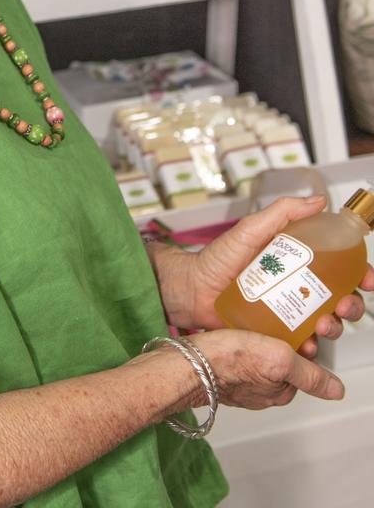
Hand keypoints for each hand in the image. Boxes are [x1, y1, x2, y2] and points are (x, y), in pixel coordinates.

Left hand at [150, 195, 373, 354]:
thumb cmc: (218, 258)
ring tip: (323, 324)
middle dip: (352, 304)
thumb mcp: (251, 229)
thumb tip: (317, 200)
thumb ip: (282, 213)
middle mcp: (297, 287)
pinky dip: (309, 348)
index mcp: (297, 261)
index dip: (360, 272)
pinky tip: (305, 346)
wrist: (192, 288)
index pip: (339, 266)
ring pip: (326, 323)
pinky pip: (301, 345)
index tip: (367, 278)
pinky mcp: (276, 335)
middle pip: (340, 297)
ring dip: (334, 326)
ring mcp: (288, 312)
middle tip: (344, 305)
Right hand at [191, 328, 344, 409]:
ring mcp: (242, 380)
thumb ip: (310, 375)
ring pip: (262, 355)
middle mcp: (262, 390)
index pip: (303, 364)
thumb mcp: (279, 361)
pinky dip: (243, 340)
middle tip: (273, 319)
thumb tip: (336, 391)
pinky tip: (237, 327)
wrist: (188, 362)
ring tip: (254, 320)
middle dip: (282, 339)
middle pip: (283, 359)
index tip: (298, 325)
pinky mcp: (224, 369)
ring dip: (261, 338)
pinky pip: (241, 353)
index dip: (304, 343)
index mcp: (280, 390)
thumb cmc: (228, 361)